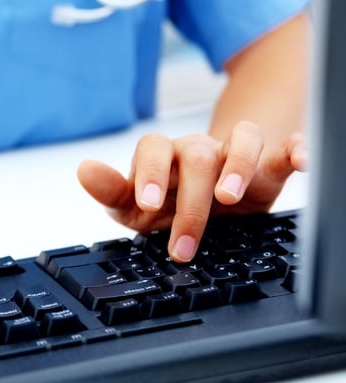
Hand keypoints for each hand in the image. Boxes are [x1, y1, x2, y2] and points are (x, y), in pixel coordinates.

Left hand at [76, 121, 306, 261]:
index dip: (149, 171)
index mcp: (163, 156)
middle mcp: (198, 150)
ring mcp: (233, 154)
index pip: (153, 147)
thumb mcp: (132, 206)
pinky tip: (299, 162)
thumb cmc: (165, 202)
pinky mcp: (267, 166)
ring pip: (242, 139)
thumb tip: (83, 169)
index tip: (147, 203)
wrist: (207, 205)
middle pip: (196, 154)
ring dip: (237, 165)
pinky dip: (296, 149)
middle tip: (184, 243)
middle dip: (190, 200)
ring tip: (230, 198)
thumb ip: (111, 191)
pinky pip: (283, 147)